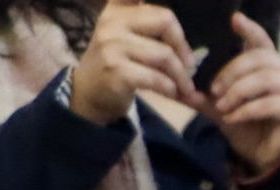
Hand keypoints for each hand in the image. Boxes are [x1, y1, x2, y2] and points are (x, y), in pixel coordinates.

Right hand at [70, 0, 200, 124]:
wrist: (90, 91)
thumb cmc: (116, 61)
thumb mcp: (124, 33)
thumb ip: (145, 19)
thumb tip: (179, 30)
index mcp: (117, 8)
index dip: (162, 8)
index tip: (169, 19)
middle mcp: (112, 22)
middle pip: (165, 21)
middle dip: (183, 46)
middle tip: (189, 64)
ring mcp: (112, 46)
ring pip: (164, 54)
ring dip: (181, 75)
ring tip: (185, 86)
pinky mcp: (116, 71)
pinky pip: (156, 78)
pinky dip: (170, 88)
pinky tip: (172, 92)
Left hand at [197, 14, 279, 175]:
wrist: (268, 160)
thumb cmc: (251, 130)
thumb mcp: (223, 110)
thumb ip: (205, 97)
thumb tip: (178, 89)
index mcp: (271, 69)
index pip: (263, 42)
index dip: (251, 30)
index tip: (235, 20)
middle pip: (260, 58)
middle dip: (233, 71)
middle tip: (214, 89)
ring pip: (266, 79)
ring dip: (239, 91)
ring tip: (223, 105)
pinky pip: (270, 104)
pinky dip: (247, 110)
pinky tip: (233, 118)